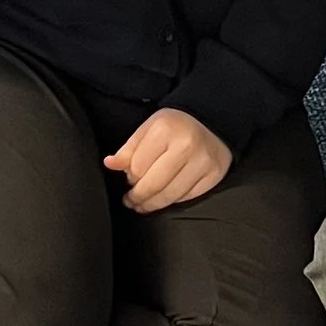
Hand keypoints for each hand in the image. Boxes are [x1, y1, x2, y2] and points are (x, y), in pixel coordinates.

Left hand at [104, 107, 231, 212]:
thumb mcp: (149, 128)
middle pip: (154, 184)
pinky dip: (173, 200)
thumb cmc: (176, 125)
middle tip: (131, 201)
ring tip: (144, 205)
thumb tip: (110, 164)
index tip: (129, 180)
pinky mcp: (214, 175)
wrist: (212, 121)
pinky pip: (188, 196)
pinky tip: (165, 198)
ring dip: (153, 204)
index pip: (138, 167)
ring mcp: (202, 162)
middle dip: (139, 197)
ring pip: (171, 195)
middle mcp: (186, 146)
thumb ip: (130, 148)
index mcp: (165, 130)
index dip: (130, 177)